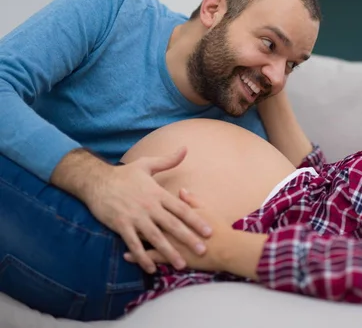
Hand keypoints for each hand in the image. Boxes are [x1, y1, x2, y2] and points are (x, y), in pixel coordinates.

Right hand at [85, 148, 211, 273]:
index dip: (196, 220)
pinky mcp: (121, 225)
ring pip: (155, 237)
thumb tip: (185, 149)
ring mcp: (135, 217)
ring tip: (181, 264)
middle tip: (203, 250)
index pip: (181, 208)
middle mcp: (149, 206)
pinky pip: (133, 244)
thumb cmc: (124, 174)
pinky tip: (151, 268)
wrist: (96, 181)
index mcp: (157, 193)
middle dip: (188, 238)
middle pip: (172, 225)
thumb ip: (168, 160)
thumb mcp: (147, 164)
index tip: (209, 231)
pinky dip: (142, 256)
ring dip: (169, 251)